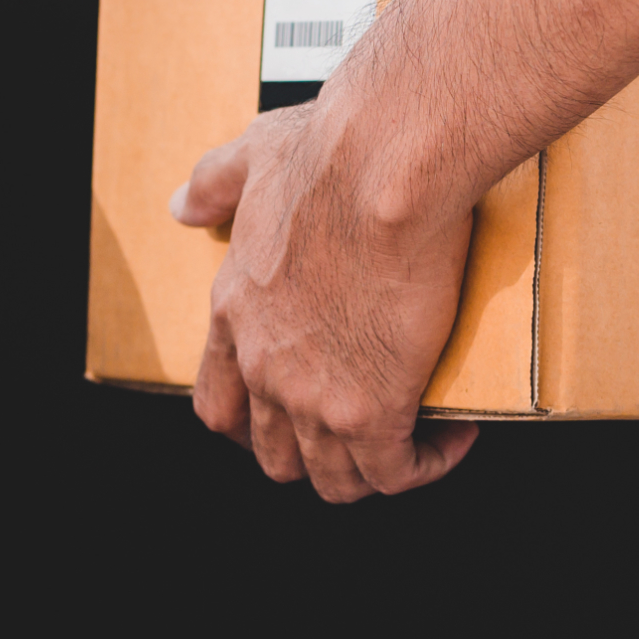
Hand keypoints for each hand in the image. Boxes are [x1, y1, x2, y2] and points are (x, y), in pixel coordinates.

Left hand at [171, 102, 481, 501]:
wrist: (385, 169)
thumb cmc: (332, 156)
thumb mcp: (252, 157)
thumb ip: (216, 184)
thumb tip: (184, 204)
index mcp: (234, 314)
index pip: (220, 407)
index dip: (253, 428)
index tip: (289, 423)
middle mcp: (263, 367)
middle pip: (275, 457)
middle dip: (320, 457)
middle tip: (364, 434)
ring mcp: (311, 398)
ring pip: (335, 481)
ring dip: (375, 472)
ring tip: (415, 442)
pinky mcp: (370, 412)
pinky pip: (394, 474)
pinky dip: (426, 464)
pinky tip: (455, 435)